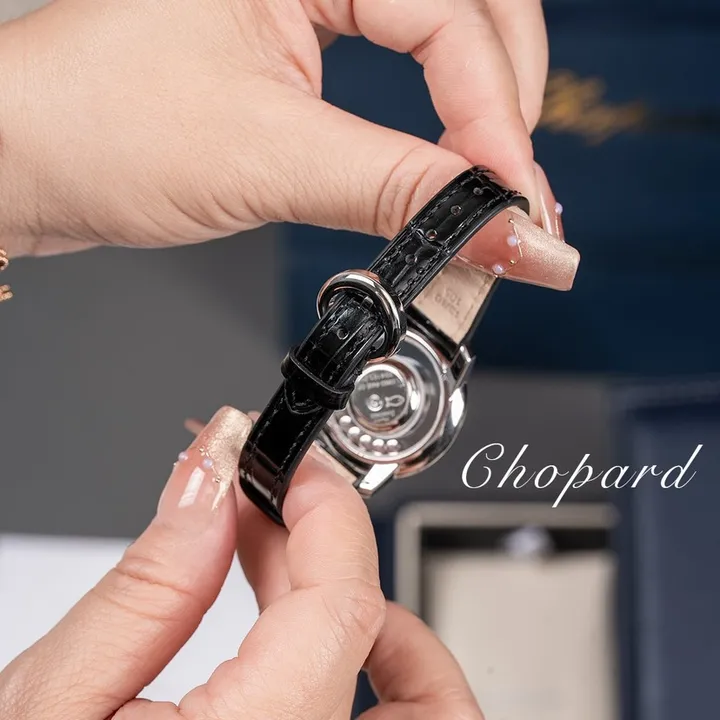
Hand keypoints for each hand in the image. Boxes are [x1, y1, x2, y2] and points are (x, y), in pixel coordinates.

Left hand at [0, 0, 554, 263]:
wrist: (25, 161)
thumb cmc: (95, 126)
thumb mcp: (264, 158)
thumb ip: (396, 191)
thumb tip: (500, 230)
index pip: (450, 13)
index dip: (493, 114)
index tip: (512, 200)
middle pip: (467, 8)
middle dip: (502, 102)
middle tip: (514, 191)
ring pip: (440, 37)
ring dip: (477, 114)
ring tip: (493, 184)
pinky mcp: (300, 46)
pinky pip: (397, 70)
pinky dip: (431, 126)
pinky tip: (444, 167)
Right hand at [0, 406, 484, 719]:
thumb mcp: (54, 704)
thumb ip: (150, 586)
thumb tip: (206, 484)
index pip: (346, 604)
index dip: (327, 513)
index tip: (295, 469)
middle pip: (372, 633)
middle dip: (319, 544)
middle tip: (262, 503)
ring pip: (416, 696)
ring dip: (354, 601)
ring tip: (282, 558)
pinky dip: (364, 662)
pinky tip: (299, 629)